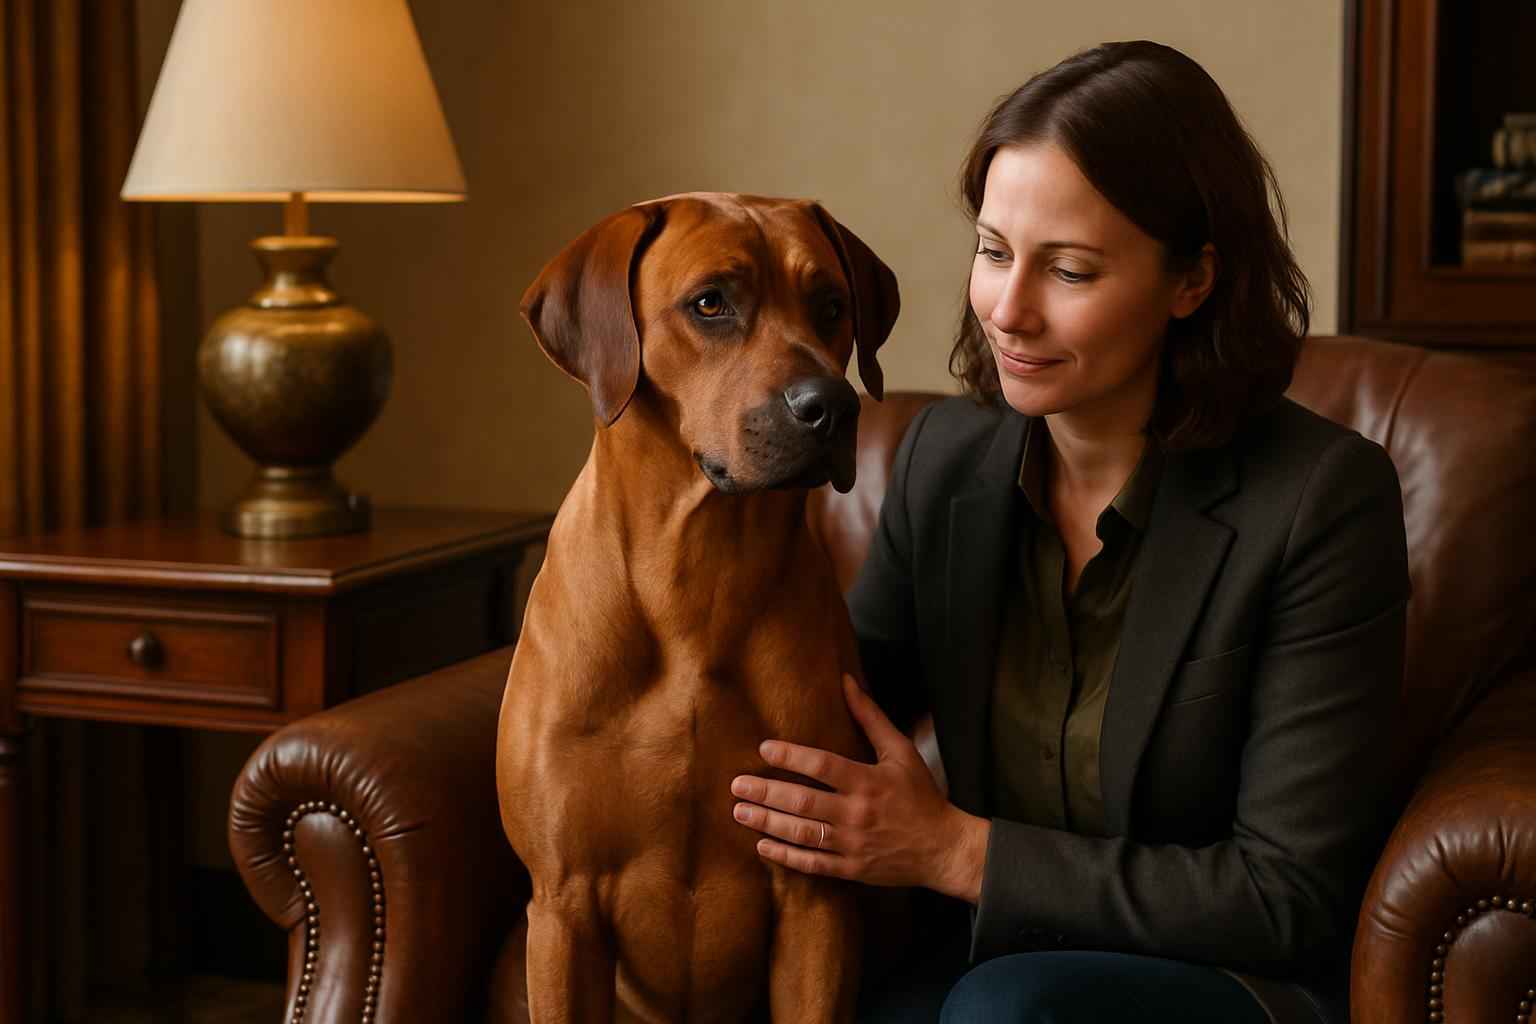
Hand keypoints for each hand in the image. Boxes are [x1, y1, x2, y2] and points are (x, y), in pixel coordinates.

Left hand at [730, 674, 989, 902]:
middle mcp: (857, 813)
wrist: (943, 847)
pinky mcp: (852, 869)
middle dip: (766, 793)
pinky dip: (786, 856)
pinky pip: (813, 864)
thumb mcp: (901, 750)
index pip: (822, 766)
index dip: (790, 757)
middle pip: (803, 802)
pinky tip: (763, 846)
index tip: (763, 748)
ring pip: (802, 834)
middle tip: (737, 785)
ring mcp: (853, 844)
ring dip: (768, 823)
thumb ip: (870, 717)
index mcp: (868, 781)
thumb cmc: (921, 794)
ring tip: (740, 812)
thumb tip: (846, 680)